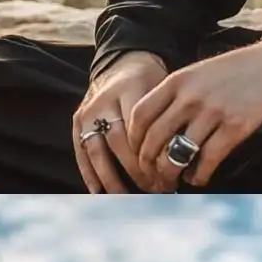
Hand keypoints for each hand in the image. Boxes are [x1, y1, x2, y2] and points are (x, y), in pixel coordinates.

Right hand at [70, 50, 166, 192]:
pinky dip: (89, 174)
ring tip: (126, 198)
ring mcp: (88, 111)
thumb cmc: (151, 82)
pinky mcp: (77, 120)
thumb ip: (169, 117)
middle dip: (136, 170)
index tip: (169, 176)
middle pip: (118, 141)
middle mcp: (105, 99)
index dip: (153, 156)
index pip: (141, 128)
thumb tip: (184, 160)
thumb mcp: (164, 89)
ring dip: (110, 178)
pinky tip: (98, 192)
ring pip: (96, 150)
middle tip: (154, 190)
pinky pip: (80, 151)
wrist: (123, 62)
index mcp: (132, 88)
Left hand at [124, 38, 261, 190]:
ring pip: (177, 154)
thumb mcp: (195, 74)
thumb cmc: (232, 72)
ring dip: (170, 174)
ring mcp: (213, 112)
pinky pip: (208, 160)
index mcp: (176, 81)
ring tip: (171, 180)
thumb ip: (173, 97)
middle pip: (153, 139)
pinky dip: (198, 176)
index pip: (139, 115)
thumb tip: (152, 133)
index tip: (136, 152)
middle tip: (150, 175)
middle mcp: (190, 97)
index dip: (133, 139)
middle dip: (147, 163)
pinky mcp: (235, 127)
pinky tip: (196, 178)